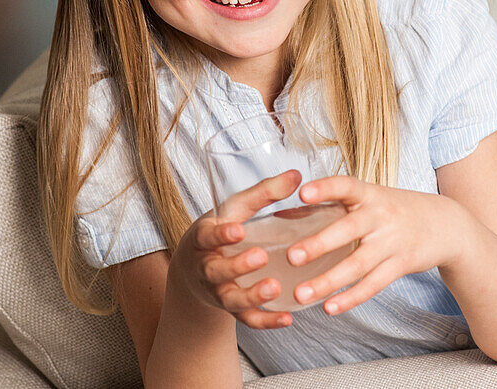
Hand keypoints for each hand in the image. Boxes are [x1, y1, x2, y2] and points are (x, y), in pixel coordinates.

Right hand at [170, 169, 301, 329]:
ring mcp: (219, 292)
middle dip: (236, 266)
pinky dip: (266, 321)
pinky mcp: (233, 309)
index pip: (208, 236)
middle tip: (260, 257)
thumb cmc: (223, 230)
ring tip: (275, 288)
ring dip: (252, 296)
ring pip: (231, 299)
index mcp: (205, 238)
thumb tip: (297, 175)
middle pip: (216, 271)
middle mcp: (207, 268)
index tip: (238, 229)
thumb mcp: (237, 209)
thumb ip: (264, 193)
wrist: (198, 268)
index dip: (221, 234)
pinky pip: (247, 319)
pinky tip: (288, 318)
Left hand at [285, 176, 465, 315]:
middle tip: (291, 256)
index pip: (346, 186)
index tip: (302, 192)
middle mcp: (381, 216)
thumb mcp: (372, 198)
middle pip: (348, 230)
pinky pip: (373, 284)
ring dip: (328, 281)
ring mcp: (393, 242)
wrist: (446, 224)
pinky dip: (351, 298)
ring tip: (301, 294)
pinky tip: (329, 307)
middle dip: (319, 244)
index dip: (325, 188)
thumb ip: (333, 205)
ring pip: (358, 265)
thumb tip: (283, 214)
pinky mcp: (401, 265)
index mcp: (370, 195)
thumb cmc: (396, 210)